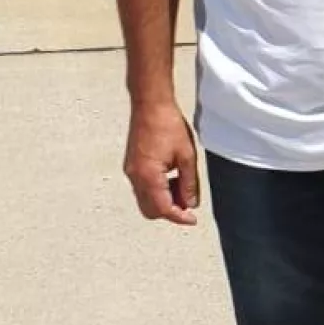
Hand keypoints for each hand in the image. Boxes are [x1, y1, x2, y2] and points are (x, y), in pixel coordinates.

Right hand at [124, 101, 199, 225]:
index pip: (163, 209)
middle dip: (170, 211)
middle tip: (188, 203)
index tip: (192, 219)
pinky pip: (142, 188)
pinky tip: (171, 176)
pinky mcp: (131, 165)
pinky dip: (156, 190)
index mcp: (149, 176)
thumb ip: (189, 183)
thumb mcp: (187, 156)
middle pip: (150, 210)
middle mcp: (135, 177)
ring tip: (182, 185)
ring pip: (145, 200)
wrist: (149, 105)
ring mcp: (130, 171)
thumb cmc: (168, 125)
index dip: (179, 217)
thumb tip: (191, 203)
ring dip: (163, 200)